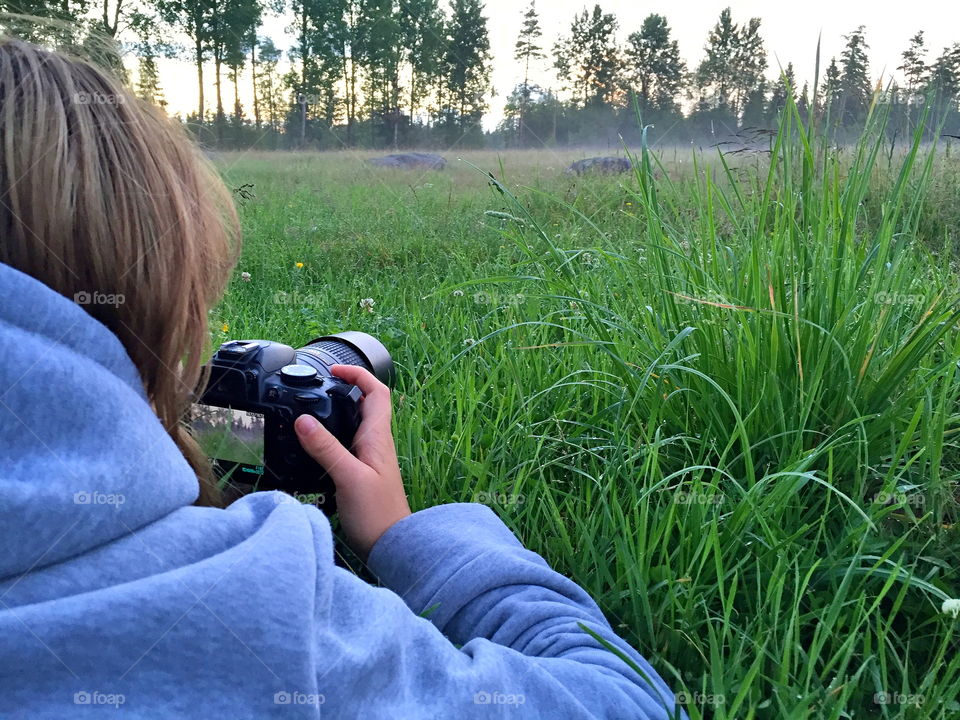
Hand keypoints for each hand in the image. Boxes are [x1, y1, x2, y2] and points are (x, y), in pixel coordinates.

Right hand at [294, 364, 410, 559]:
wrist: (391, 546)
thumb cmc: (377, 514)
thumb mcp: (347, 477)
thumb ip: (326, 448)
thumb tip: (303, 419)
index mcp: (378, 437)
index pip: (377, 392)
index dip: (358, 375)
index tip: (334, 371)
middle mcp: (376, 444)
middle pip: (365, 405)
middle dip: (344, 390)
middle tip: (317, 387)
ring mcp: (370, 459)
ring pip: (356, 425)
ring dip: (337, 412)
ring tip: (311, 410)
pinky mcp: (362, 474)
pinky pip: (348, 445)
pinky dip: (332, 437)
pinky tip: (314, 446)